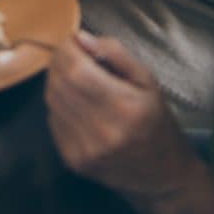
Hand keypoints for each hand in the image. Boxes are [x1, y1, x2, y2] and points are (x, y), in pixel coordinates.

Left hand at [47, 31, 213, 213]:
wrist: (162, 175)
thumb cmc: (157, 123)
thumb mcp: (149, 81)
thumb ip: (116, 54)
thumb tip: (82, 38)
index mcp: (124, 108)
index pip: (76, 69)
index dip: (68, 48)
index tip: (74, 40)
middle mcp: (102, 131)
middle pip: (60, 83)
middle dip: (60, 61)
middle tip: (72, 55)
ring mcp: (84, 149)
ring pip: (51, 99)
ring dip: (57, 80)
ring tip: (75, 76)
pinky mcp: (73, 160)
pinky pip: (52, 119)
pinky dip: (58, 103)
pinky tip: (75, 101)